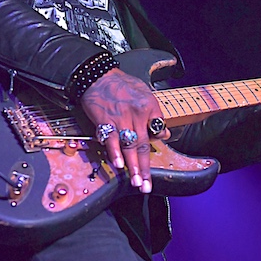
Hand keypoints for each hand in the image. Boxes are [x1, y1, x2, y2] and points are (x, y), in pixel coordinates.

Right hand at [80, 69, 170, 193]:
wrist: (98, 76)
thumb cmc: (122, 85)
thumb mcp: (145, 93)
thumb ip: (155, 115)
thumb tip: (163, 134)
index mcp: (149, 106)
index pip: (158, 130)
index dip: (158, 144)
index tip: (158, 156)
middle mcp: (137, 114)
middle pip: (143, 144)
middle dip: (145, 168)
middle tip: (146, 185)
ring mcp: (120, 118)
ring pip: (129, 146)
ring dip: (133, 166)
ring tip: (135, 182)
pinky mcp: (105, 121)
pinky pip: (111, 139)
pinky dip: (114, 152)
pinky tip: (118, 164)